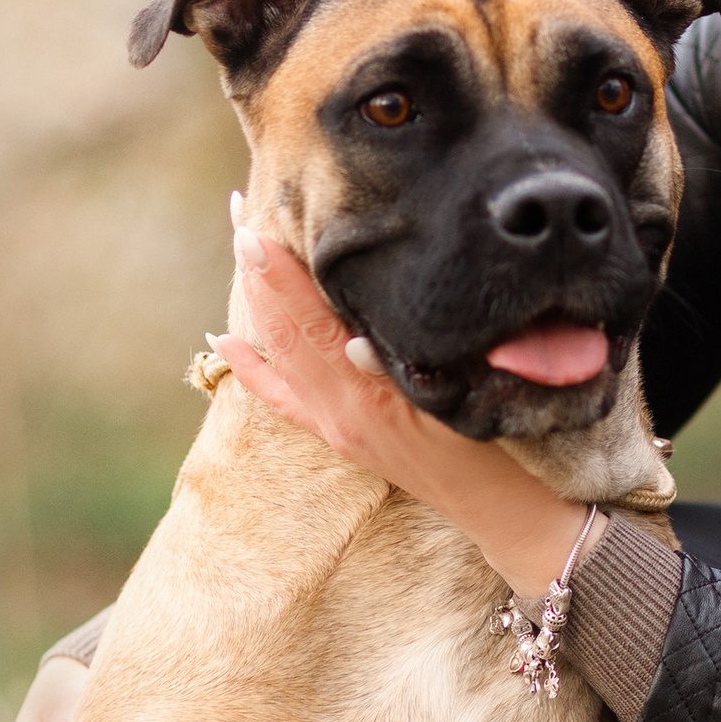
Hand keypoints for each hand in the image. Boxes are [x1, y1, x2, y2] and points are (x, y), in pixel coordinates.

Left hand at [214, 199, 595, 599]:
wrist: (497, 508)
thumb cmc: (493, 448)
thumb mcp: (462, 405)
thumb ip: (410, 373)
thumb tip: (355, 343)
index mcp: (366, 399)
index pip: (312, 325)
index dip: (283, 277)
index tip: (256, 230)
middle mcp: (339, 412)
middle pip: (285, 332)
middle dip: (260, 273)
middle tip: (240, 212)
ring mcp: (333, 425)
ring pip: (279, 355)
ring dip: (255, 301)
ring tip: (239, 249)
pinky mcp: (337, 436)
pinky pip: (281, 399)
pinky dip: (250, 369)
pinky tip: (223, 341)